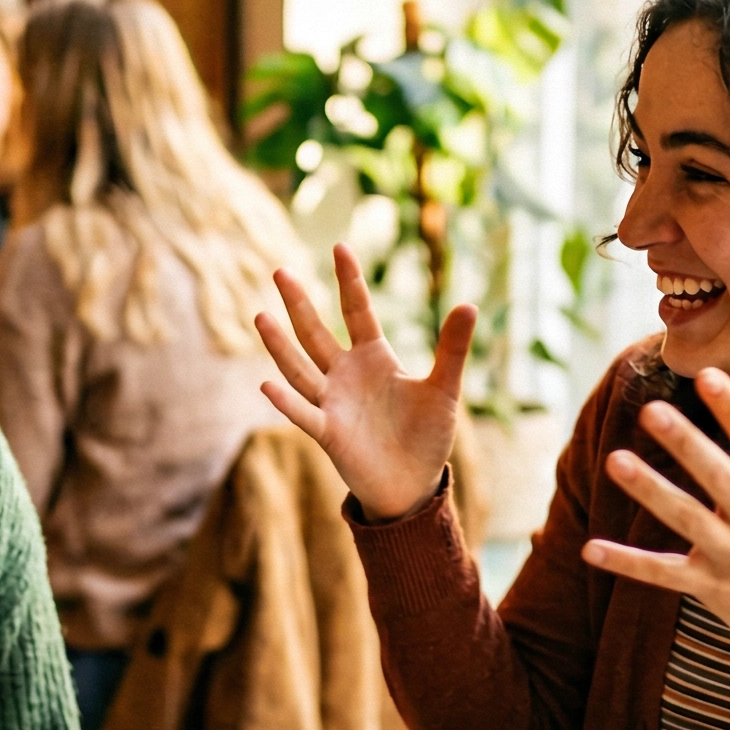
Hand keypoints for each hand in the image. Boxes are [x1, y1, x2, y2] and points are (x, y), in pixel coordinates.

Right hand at [255, 243, 474, 522]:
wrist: (413, 484)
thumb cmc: (426, 436)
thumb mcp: (444, 389)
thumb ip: (453, 349)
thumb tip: (469, 304)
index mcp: (374, 358)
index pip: (358, 311)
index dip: (349, 281)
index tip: (340, 246)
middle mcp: (346, 375)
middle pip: (316, 332)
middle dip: (299, 303)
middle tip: (279, 271)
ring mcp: (333, 403)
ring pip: (300, 369)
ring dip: (280, 345)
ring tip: (261, 316)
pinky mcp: (329, 433)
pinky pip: (305, 414)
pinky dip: (286, 403)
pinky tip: (265, 385)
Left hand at [581, 368, 729, 658]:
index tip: (707, 375)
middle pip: (717, 477)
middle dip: (686, 443)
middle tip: (651, 410)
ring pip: (685, 519)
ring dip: (650, 490)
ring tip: (615, 461)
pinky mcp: (708, 586)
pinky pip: (662, 574)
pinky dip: (627, 563)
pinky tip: (591, 548)